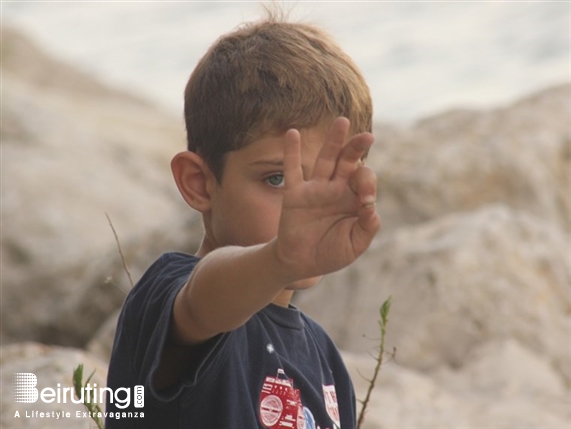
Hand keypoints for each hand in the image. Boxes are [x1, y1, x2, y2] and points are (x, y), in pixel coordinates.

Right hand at [275, 117, 380, 283]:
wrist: (301, 263)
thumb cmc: (331, 253)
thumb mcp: (355, 245)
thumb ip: (367, 228)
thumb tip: (372, 209)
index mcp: (353, 199)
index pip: (364, 180)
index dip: (368, 184)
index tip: (366, 200)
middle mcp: (336, 189)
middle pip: (348, 161)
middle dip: (357, 148)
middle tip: (368, 137)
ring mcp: (315, 189)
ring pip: (326, 160)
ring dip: (334, 141)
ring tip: (342, 122)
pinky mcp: (295, 195)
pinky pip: (292, 170)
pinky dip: (291, 152)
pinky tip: (292, 133)